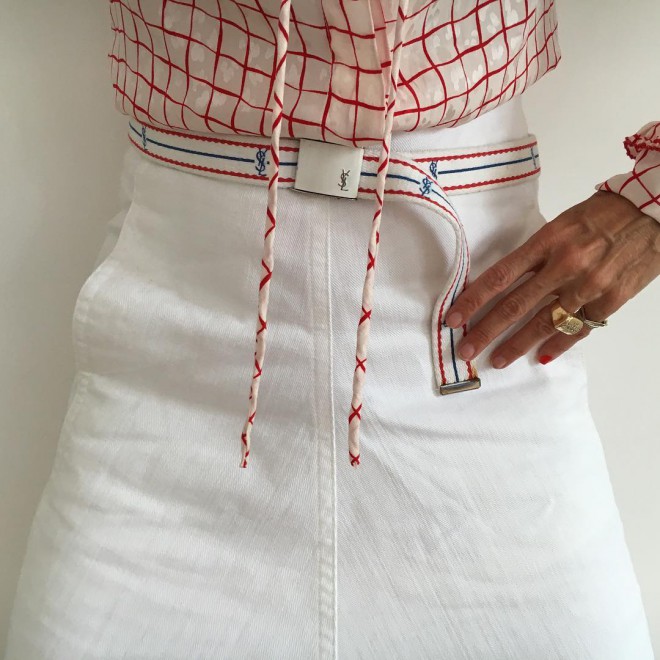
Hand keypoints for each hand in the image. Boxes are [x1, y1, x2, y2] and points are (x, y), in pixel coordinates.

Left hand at [444, 191, 659, 367]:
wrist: (653, 211)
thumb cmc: (603, 214)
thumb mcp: (560, 224)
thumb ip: (534, 253)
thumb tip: (504, 282)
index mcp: (547, 241)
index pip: (500, 276)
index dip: (474, 300)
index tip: (454, 318)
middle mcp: (564, 265)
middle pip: (515, 305)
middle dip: (486, 331)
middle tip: (466, 350)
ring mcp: (588, 286)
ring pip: (544, 323)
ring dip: (517, 345)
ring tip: (497, 360)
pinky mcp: (611, 301)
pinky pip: (579, 329)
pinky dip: (559, 345)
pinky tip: (543, 358)